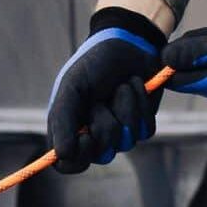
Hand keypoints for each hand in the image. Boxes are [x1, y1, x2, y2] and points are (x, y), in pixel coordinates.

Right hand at [47, 7, 167, 173]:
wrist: (128, 41)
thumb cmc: (94, 62)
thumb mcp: (72, 87)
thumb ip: (62, 120)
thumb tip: (61, 154)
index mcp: (70, 128)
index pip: (68, 164)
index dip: (78, 157)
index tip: (85, 137)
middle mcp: (93, 136)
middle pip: (101, 156)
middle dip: (104, 125)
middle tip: (101, 101)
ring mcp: (120, 132)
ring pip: (126, 143)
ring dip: (124, 110)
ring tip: (120, 87)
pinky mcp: (142, 123)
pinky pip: (145, 131)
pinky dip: (140, 106)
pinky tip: (134, 86)